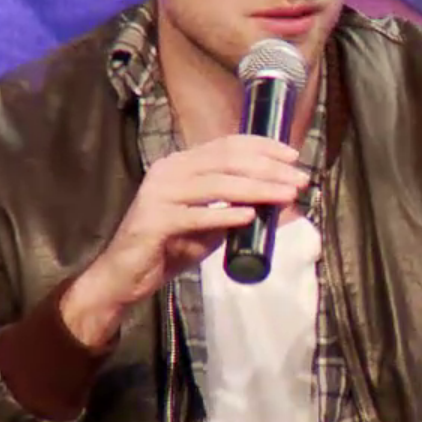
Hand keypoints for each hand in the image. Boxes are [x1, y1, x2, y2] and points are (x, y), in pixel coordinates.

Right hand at [66, 135, 308, 338]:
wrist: (124, 277)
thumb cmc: (168, 248)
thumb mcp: (208, 224)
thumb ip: (234, 209)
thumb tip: (277, 202)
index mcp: (180, 164)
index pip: (226, 144)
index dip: (262, 146)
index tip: (293, 155)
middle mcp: (169, 171)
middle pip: (226, 160)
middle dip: (268, 168)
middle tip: (298, 179)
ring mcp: (160, 194)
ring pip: (217, 184)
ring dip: (257, 189)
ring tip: (285, 195)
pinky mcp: (155, 221)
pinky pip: (197, 216)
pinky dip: (225, 215)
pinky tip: (250, 216)